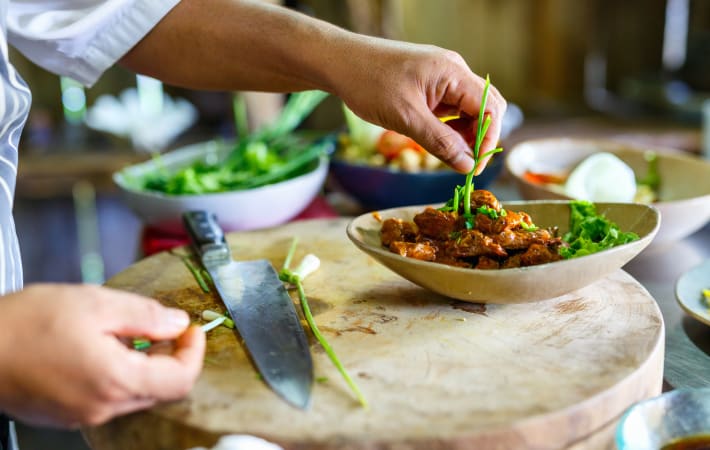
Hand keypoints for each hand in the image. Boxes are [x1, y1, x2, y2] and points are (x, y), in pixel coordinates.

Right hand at [0, 283, 204, 427]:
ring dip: (144, 365)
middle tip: (162, 327)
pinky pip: (110, 397)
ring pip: (136, 394)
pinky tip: (101, 349)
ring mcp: (85, 415)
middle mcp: (104, 407)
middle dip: (170, 357)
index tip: (192, 330)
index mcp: (117, 380)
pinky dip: (119, 375)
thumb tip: (177, 323)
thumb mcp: (95, 304)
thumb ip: (145, 315)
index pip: (181, 380)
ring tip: (125, 333)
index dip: (194, 353)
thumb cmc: (25, 325)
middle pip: (161, 389)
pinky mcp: (68, 415)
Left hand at [332, 38, 506, 173]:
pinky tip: (440, 143)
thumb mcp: (406, 118)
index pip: (490, 107)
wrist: (339, 63)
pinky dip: (450, 128)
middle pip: (485, 107)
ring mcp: (442, 78)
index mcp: (453, 72)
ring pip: (468, 110)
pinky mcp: (430, 86)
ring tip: (451, 157)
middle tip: (467, 165)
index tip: (476, 166)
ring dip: (465, 135)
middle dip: (481, 137)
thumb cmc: (369, 83)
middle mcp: (453, 71)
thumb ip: (440, 142)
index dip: (488, 139)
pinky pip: (451, 109)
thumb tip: (467, 164)